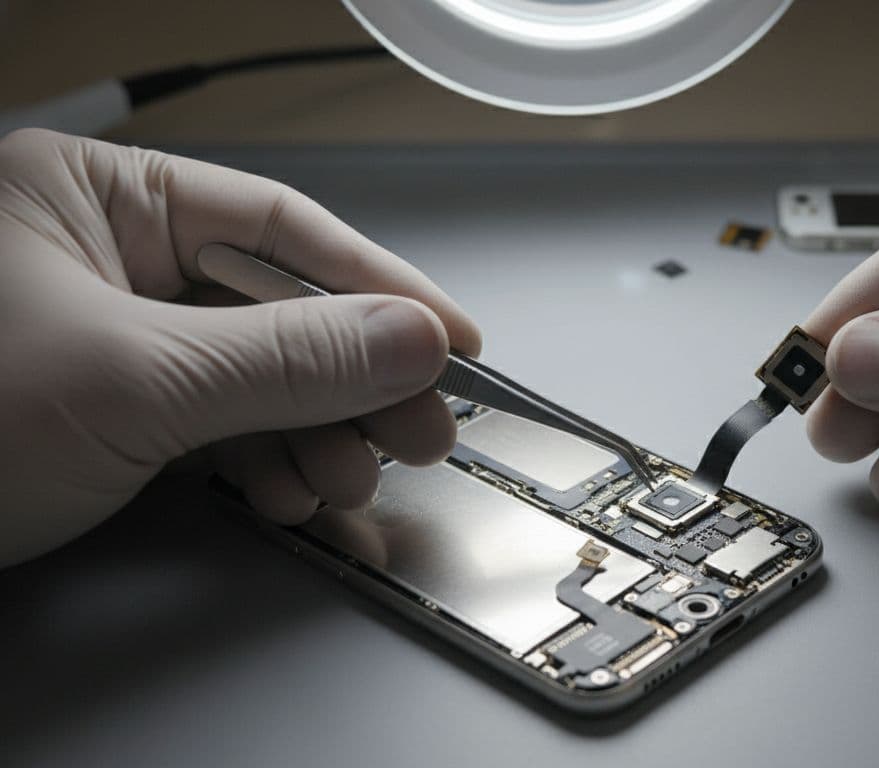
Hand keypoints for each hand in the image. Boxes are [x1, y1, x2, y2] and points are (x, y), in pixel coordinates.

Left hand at [0, 129, 480, 566]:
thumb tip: (409, 340)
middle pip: (277, 307)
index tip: (449, 337)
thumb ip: (289, 357)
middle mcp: (103, 257)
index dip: (377, 285)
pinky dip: (267, 463)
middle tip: (419, 429)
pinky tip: (292, 492)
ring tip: (349, 478)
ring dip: (316, 434)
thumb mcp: (133, 381)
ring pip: (257, 376)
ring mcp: (108, 338)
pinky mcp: (109, 410)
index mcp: (91, 197)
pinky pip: (220, 424)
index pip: (276, 226)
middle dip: (353, 381)